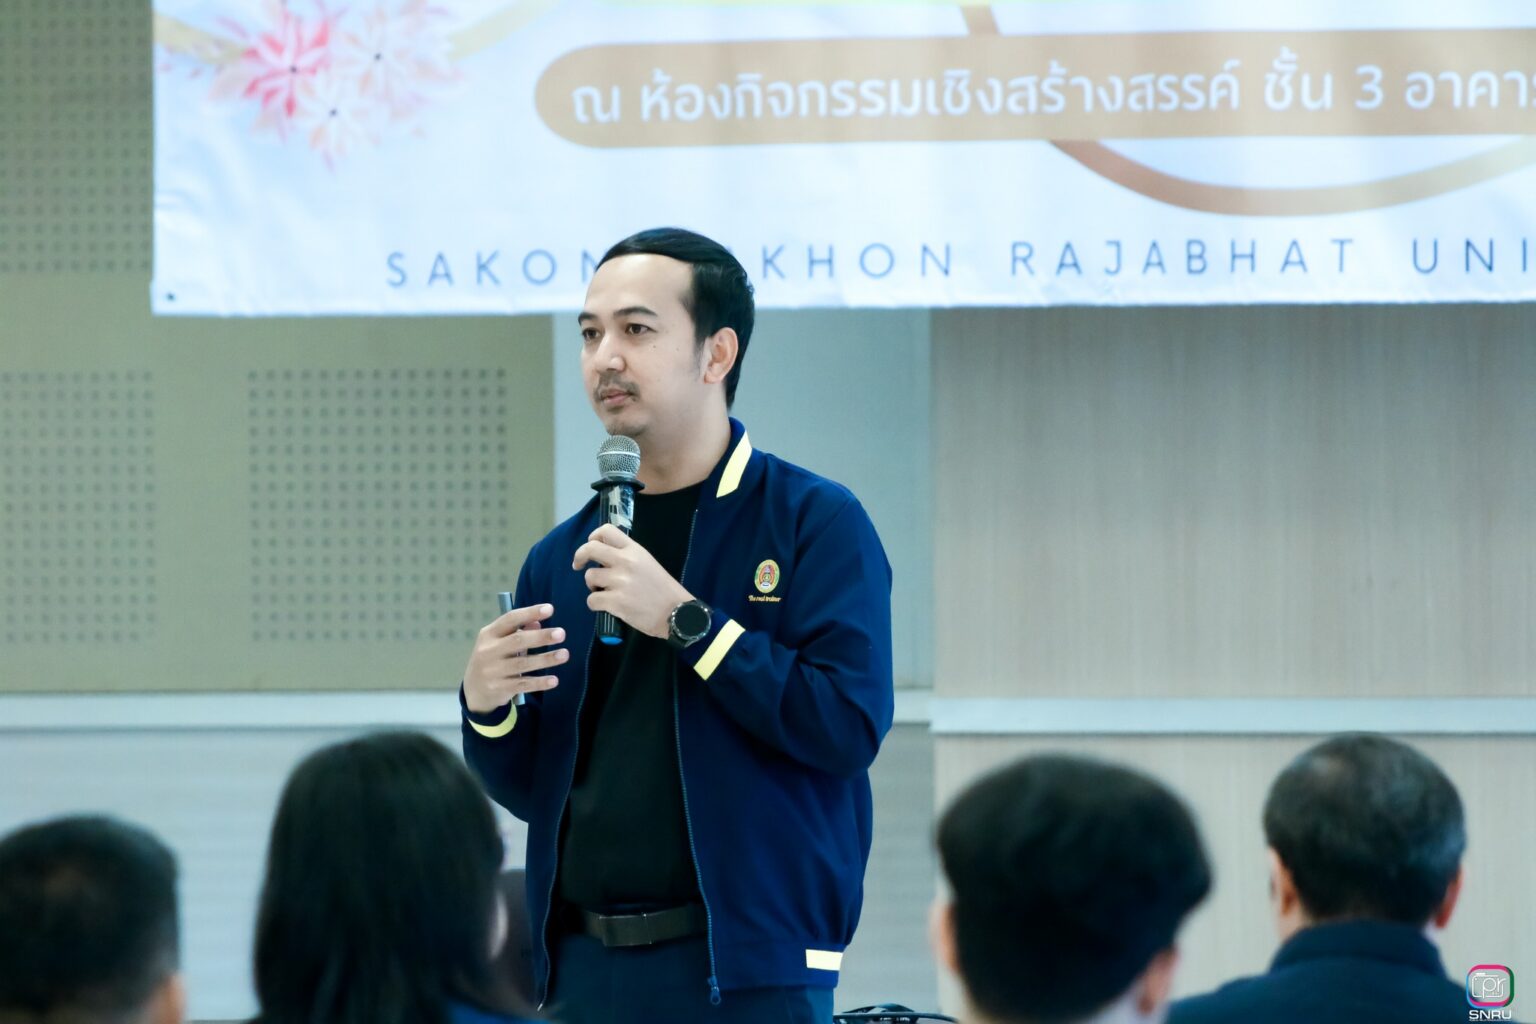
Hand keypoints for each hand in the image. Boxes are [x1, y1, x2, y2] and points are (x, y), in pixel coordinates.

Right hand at [462, 603, 567, 713]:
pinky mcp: (499, 688)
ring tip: (564, 654)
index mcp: (489, 634)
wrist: (473, 689)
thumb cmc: (492, 659)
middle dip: (540, 637)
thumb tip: (538, 622)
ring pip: (522, 664)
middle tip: (561, 634)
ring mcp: (492, 671)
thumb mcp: (498, 643)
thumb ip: (517, 632)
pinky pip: (523, 684)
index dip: (530, 613)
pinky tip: (554, 680)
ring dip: (545, 659)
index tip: (550, 609)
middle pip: (517, 641)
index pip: (510, 619)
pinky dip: (539, 682)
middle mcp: (488, 651)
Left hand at [572, 524, 692, 638]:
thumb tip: (605, 560)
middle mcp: (625, 562)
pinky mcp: (616, 602)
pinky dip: (595, 604)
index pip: (607, 530)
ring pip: (589, 577)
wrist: (677, 613)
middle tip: (578, 566)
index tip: (591, 546)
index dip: (593, 537)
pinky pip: (591, 600)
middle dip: (579, 556)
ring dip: (592, 586)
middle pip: (590, 549)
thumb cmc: (664, 590)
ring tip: (604, 592)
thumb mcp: (648, 564)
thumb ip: (628, 558)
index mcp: (634, 550)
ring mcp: (619, 582)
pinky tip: (606, 606)